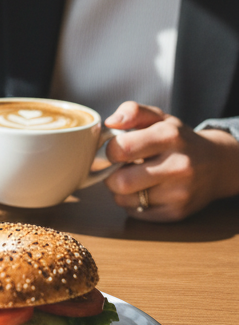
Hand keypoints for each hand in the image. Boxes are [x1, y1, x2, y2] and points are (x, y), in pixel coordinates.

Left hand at [104, 101, 238, 220]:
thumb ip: (132, 111)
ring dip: (121, 191)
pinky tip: (144, 191)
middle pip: (121, 182)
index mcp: (169, 136)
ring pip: (126, 200)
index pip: (122, 149)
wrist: (216, 164)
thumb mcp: (159, 117)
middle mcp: (178, 166)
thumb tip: (110, 123)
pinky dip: (133, 204)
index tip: (112, 151)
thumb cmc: (179, 139)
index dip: (108, 151)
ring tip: (132, 179)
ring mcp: (180, 193)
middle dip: (110, 176)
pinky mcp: (178, 213)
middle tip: (115, 169)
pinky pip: (137, 213)